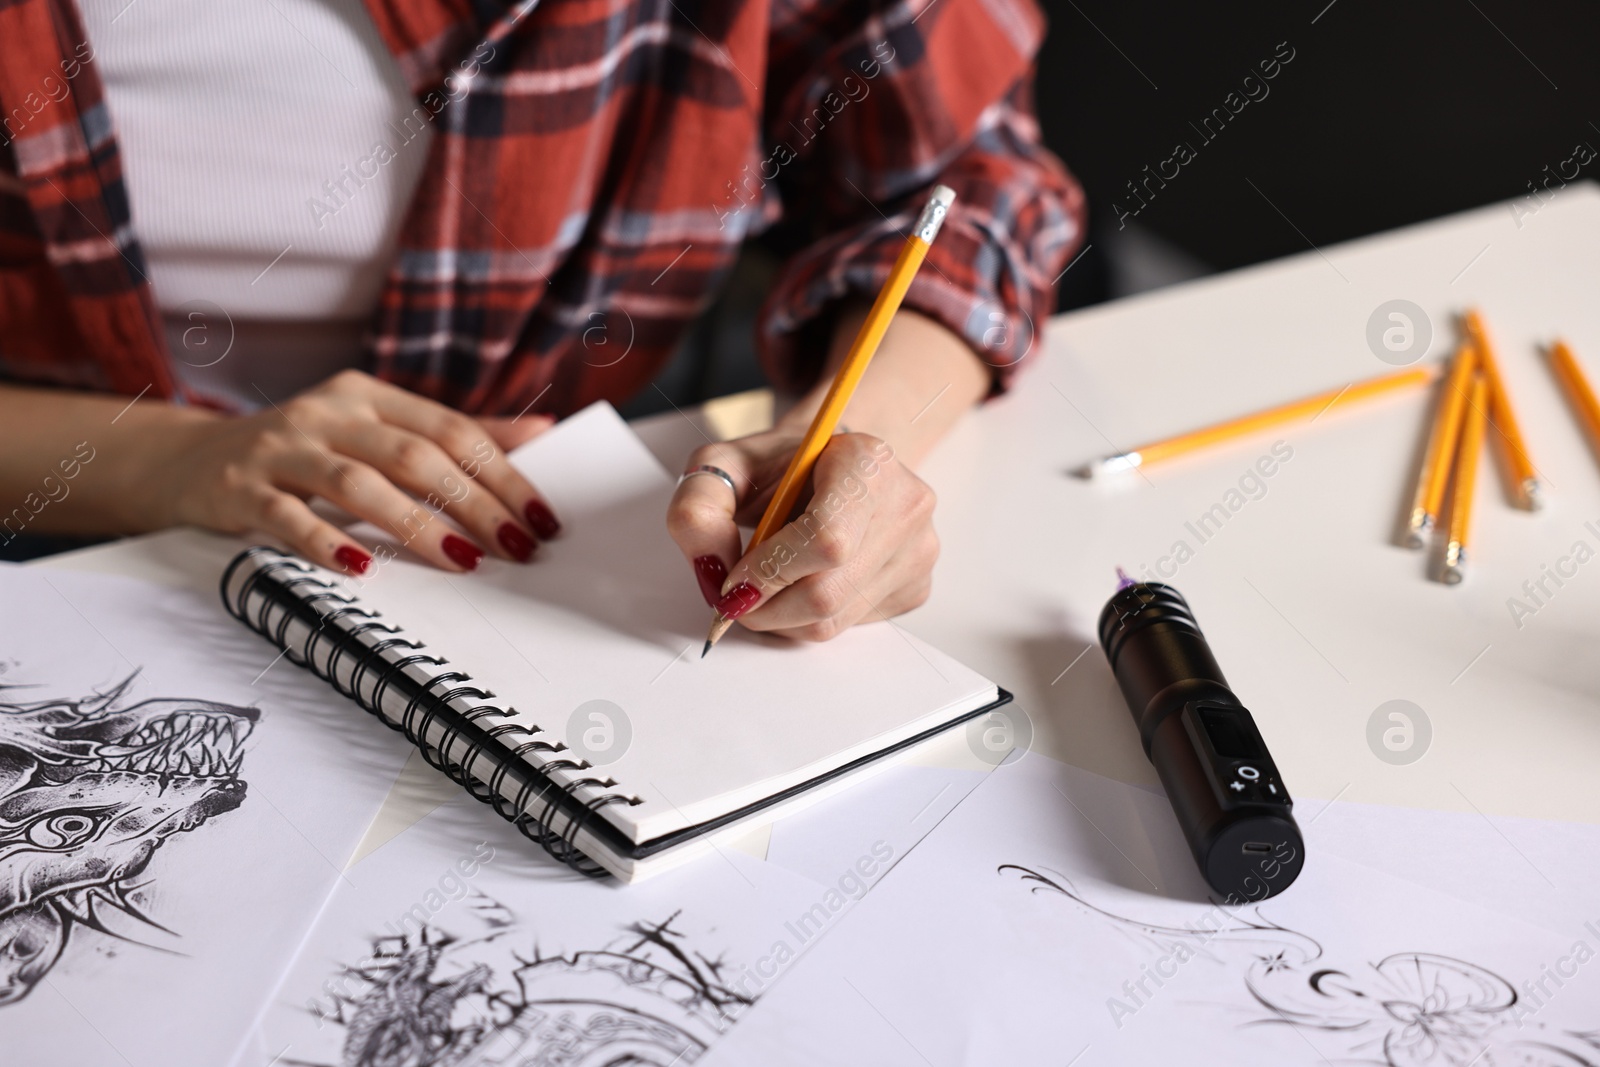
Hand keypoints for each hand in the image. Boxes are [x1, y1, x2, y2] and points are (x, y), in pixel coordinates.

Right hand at [129, 370, 560, 573]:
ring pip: (357, 482)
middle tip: (514, 547)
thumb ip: (454, 433)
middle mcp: (328, 414)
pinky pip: (286, 515)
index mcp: (369, 396)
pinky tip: (361, 567)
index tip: (541, 519)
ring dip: (415, 525)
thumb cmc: (304, 452)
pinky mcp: (240, 488)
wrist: (188, 460)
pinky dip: (325, 541)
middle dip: (473, 505)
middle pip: (414, 456)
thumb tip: (543, 431)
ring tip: (461, 561)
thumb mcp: (375, 429)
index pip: (452, 431)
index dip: (503, 475)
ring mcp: (281, 449)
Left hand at [666, 428, 937, 640]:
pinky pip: (850, 627)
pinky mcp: (916, 587)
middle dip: (766, 605)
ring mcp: (918, 550)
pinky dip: (810, 618)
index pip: (826, 540)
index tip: (734, 580)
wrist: (831, 468)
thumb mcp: (725, 465)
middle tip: (737, 593)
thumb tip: (713, 569)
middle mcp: (906, 504)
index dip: (771, 572)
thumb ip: (700, 507)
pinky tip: (806, 580)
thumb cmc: (782, 467)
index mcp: (867, 461)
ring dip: (782, 616)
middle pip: (826, 592)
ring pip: (833, 620)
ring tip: (770, 581)